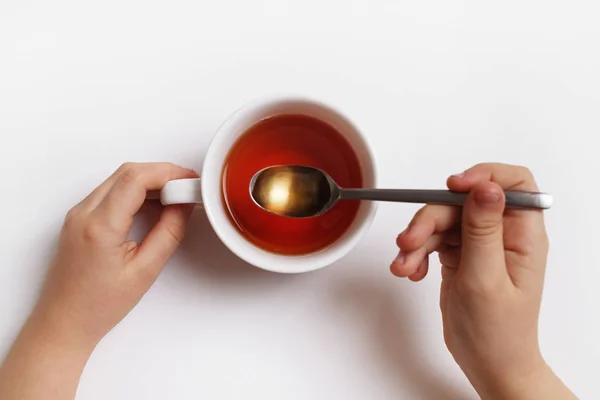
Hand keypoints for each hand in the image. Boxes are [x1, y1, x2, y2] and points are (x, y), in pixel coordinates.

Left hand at [37, 162, 197, 342]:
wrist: (64, 322)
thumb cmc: (99, 306)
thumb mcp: (145, 271)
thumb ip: (169, 233)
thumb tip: (183, 205)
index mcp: (100, 227)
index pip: (135, 179)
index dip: (168, 173)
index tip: (189, 181)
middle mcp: (83, 213)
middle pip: (127, 172)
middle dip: (162, 173)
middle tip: (186, 186)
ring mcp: (78, 214)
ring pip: (119, 178)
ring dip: (149, 180)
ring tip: (175, 197)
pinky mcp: (80, 218)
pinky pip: (111, 191)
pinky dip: (136, 191)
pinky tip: (154, 205)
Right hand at [390, 163, 575, 398]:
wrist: (487, 363)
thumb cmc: (497, 331)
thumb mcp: (485, 278)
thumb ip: (482, 230)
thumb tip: (486, 187)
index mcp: (522, 235)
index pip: (513, 184)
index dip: (483, 176)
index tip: (453, 186)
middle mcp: (502, 234)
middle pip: (462, 202)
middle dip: (431, 219)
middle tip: (409, 242)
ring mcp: (480, 245)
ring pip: (442, 221)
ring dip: (417, 241)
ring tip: (405, 266)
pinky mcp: (460, 256)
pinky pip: (433, 240)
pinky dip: (417, 254)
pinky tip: (412, 272)